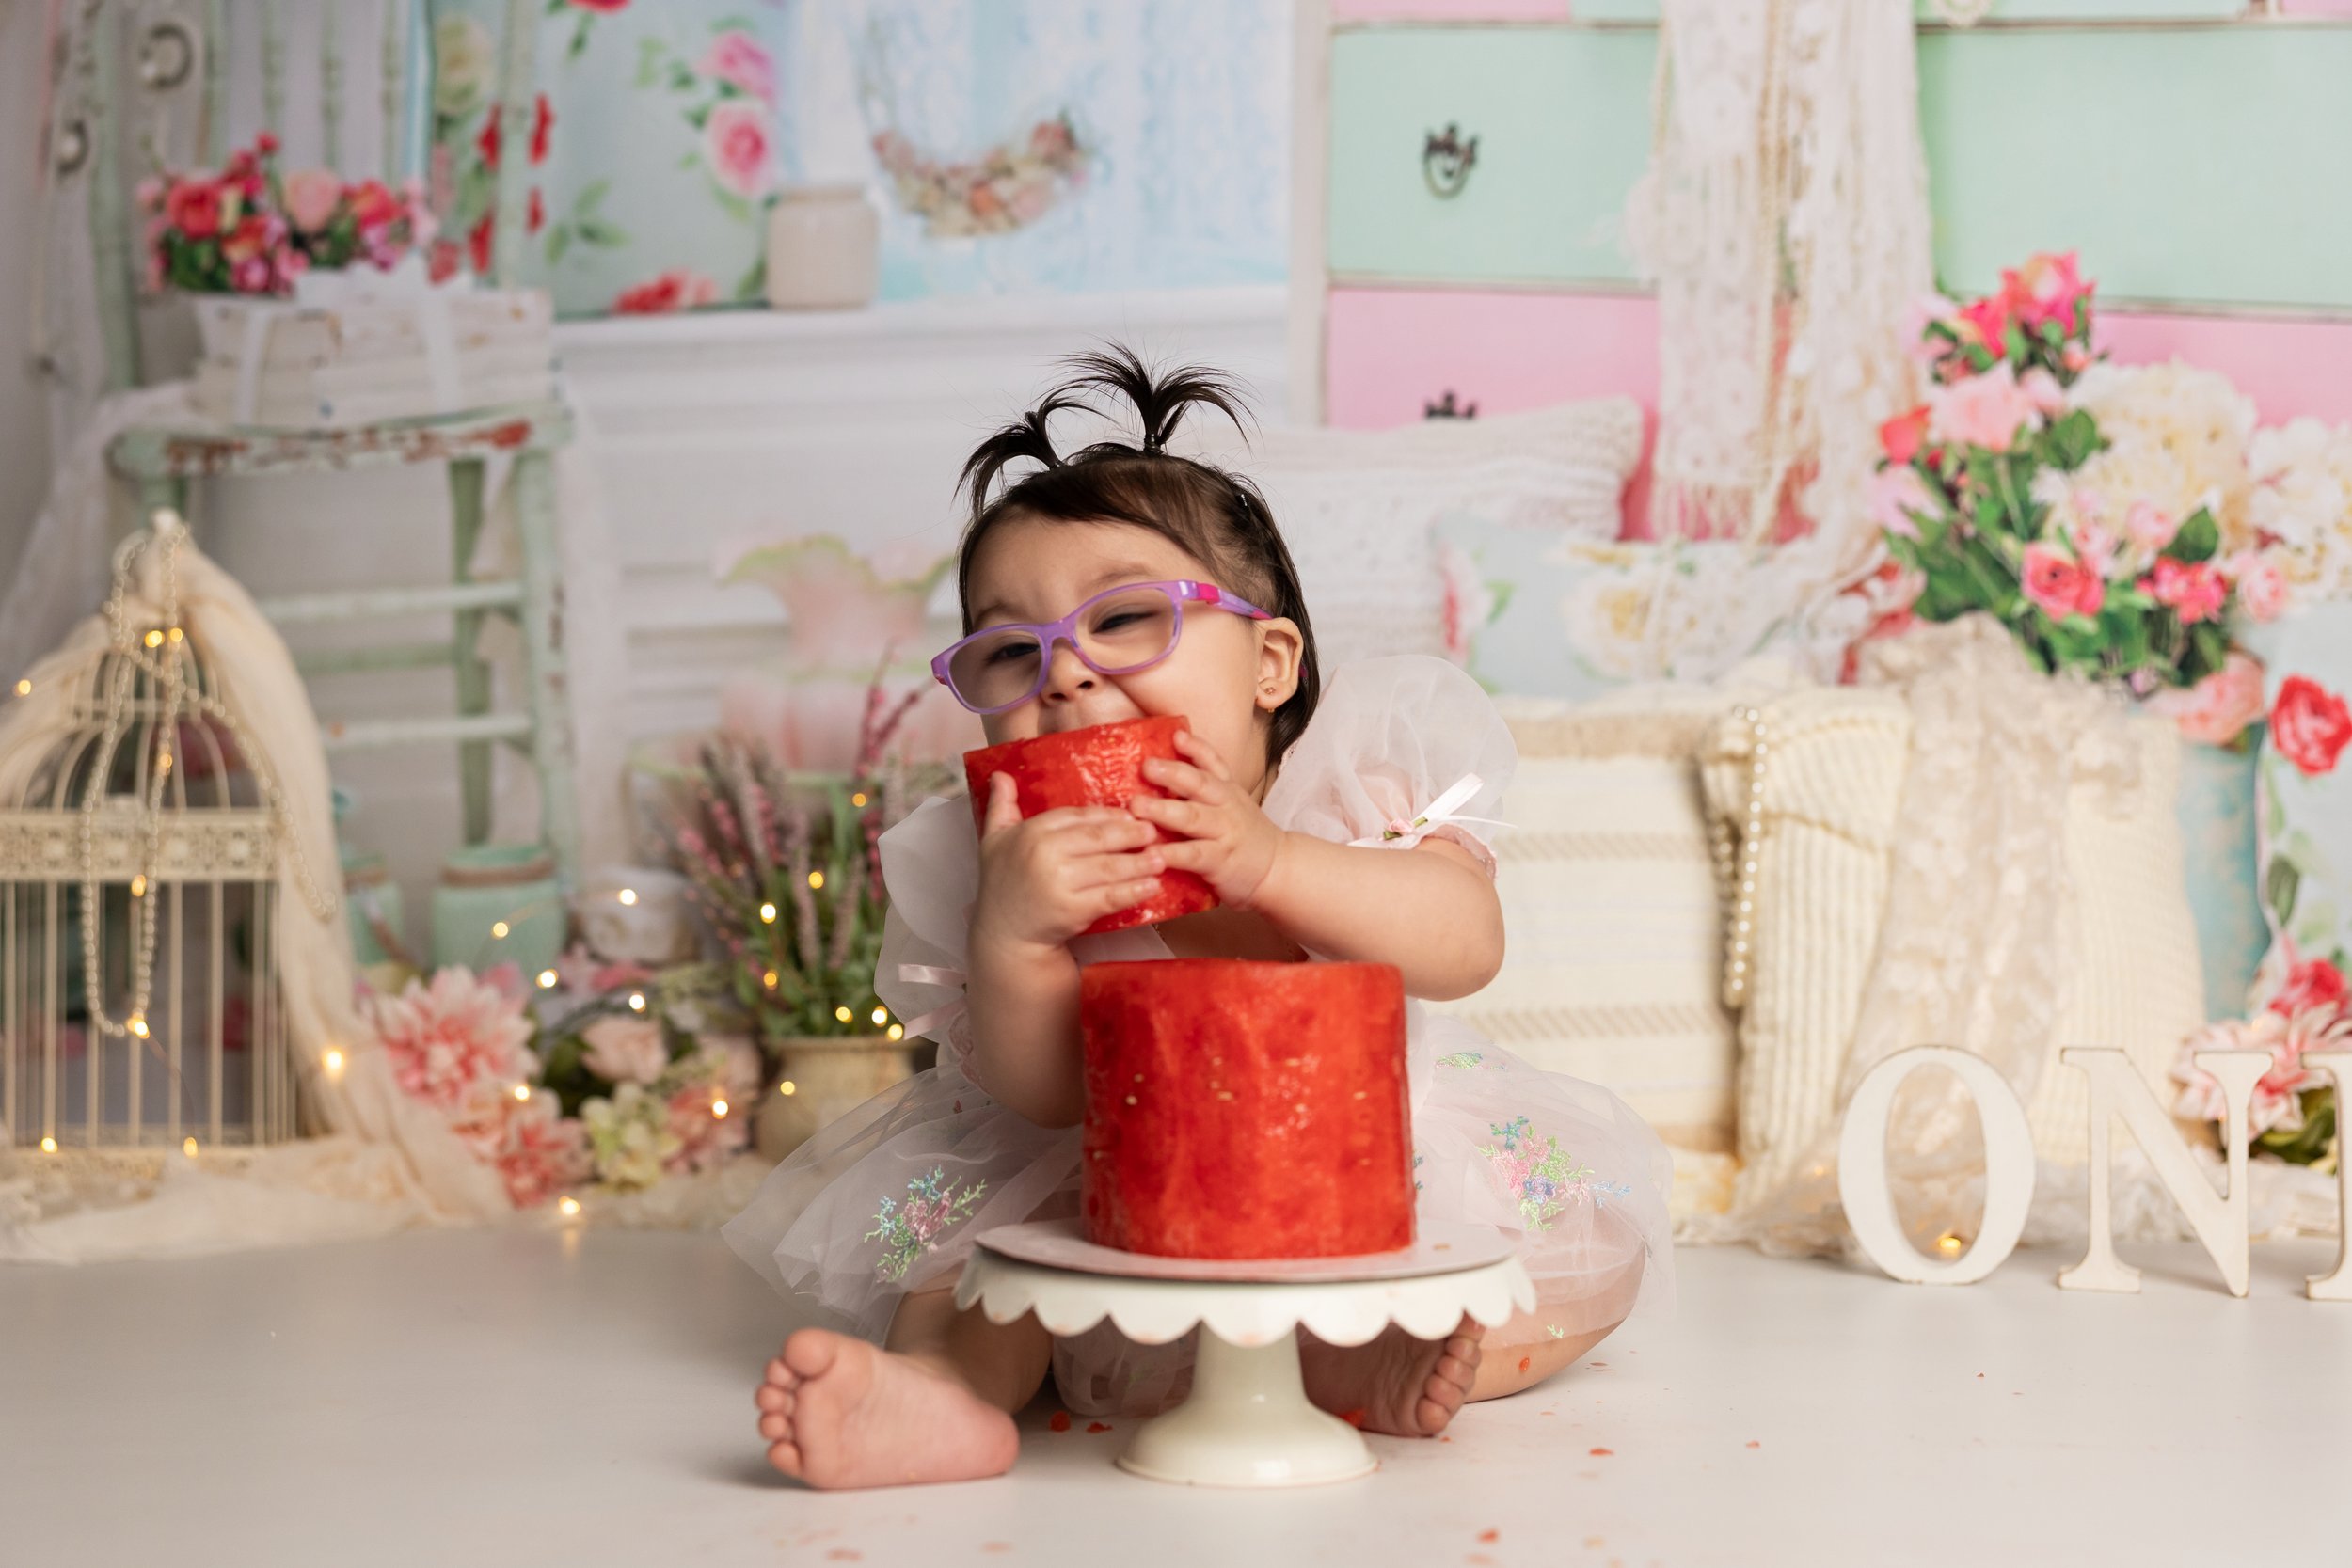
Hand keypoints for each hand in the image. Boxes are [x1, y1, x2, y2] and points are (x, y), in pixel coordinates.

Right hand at [971, 772, 1165, 951]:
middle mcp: (1045, 854)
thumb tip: (1000, 774)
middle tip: (1153, 830)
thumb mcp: (994, 840)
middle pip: (1097, 839)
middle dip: (1130, 833)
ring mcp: (1060, 883)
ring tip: (1161, 857)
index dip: (1107, 815)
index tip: (1130, 813)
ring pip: (1108, 867)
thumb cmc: (1002, 883)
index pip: (1078, 816)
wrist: (1005, 933)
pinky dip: (1133, 891)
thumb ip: (1001, 805)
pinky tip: (1152, 886)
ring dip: (1139, 862)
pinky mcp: (1073, 910)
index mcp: (1032, 832)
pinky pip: (1110, 897)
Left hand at [1129, 730, 1287, 907]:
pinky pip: (1193, 854)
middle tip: (1145, 766)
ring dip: (1163, 810)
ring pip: (1192, 817)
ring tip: (1136, 806)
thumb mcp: (1231, 802)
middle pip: (1199, 784)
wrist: (1277, 867)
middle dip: (1171, 773)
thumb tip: (1163, 766)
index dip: (1195, 747)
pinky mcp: (1219, 860)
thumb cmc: (1243, 834)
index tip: (1176, 735)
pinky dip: (1172, 853)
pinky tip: (1152, 851)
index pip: (1213, 762)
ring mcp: (1223, 832)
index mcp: (1226, 790)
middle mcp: (1226, 806)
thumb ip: (1203, 787)